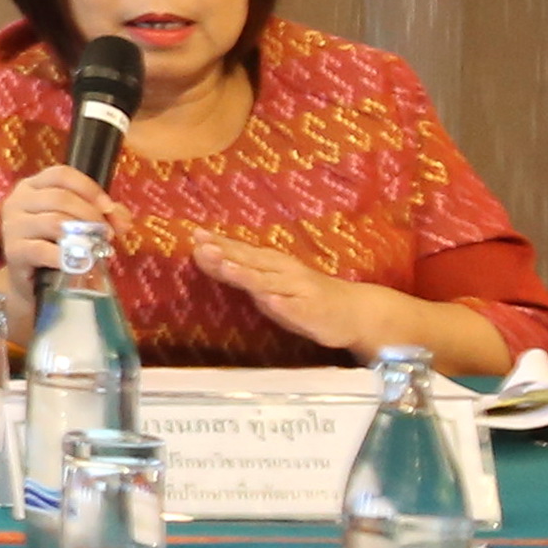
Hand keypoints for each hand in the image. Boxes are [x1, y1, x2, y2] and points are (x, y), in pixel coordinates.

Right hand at [0, 165, 110, 280]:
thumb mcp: (78, 224)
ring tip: (96, 249)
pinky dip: (65, 257)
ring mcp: (12, 226)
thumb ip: (103, 216)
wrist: (32, 282)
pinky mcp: (13, 251)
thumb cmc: (56, 246)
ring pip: (53, 221)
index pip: (61, 174)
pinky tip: (79, 263)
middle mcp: (17, 201)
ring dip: (82, 236)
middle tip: (107, 234)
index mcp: (32, 186)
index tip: (108, 208)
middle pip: (59, 197)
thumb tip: (122, 220)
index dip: (88, 188)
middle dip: (90, 215)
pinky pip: (42, 250)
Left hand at [192, 235, 397, 354]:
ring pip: (271, 283)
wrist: (353, 311)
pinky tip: (271, 300)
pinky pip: (297, 309)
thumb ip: (237, 272)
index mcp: (272, 263)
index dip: (219, 243)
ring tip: (228, 266)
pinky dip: (283, 304)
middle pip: (252, 262)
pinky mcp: (314, 313)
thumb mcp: (267, 282)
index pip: (241, 251)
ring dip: (249, 275)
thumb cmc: (302, 296)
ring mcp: (300, 292)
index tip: (194, 234)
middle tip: (203, 244)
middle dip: (228, 253)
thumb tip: (203, 255)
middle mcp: (285, 273)